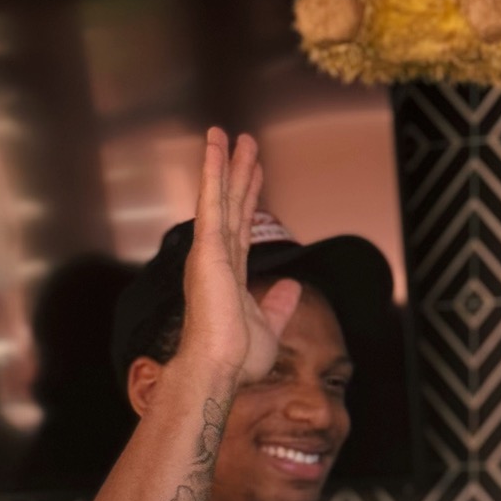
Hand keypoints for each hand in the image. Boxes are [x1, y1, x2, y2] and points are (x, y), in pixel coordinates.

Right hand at [176, 129, 301, 383]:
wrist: (219, 367)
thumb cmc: (237, 357)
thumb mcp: (269, 326)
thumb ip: (280, 304)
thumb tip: (294, 287)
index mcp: (229, 275)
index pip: (241, 228)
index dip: (249, 199)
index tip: (255, 175)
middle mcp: (217, 258)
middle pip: (232, 205)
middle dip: (240, 173)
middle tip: (245, 142)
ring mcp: (210, 252)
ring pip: (220, 197)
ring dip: (224, 163)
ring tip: (227, 133)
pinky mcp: (207, 249)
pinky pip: (211, 202)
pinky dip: (212, 173)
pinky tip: (215, 147)